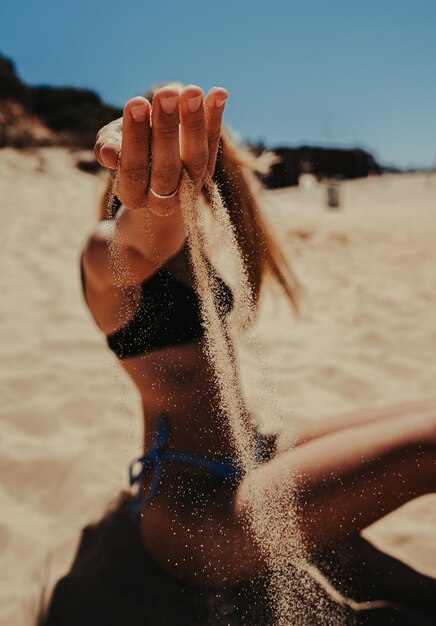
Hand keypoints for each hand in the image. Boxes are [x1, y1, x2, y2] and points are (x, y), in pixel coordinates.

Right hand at [94, 85, 227, 215]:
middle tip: (165, 94)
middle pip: (166, 169)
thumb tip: (108, 153)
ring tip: (191, 90)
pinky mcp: (208, 173)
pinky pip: (213, 145)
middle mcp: (163, 200)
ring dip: (194, 123)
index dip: (135, 138)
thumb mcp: (113, 147)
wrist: (154, 171)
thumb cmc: (127, 151)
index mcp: (133, 196)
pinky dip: (216, 118)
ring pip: (195, 160)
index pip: (133, 170)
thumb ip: (108, 147)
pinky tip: (219, 93)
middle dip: (165, 129)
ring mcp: (189, 189)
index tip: (136, 102)